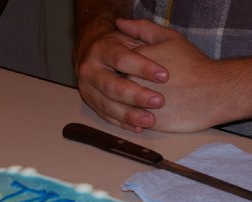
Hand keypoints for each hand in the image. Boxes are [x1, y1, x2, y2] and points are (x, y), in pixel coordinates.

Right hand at [74, 17, 169, 131]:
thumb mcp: (130, 35)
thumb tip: (128, 24)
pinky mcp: (90, 103)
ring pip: (107, 105)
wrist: (92, 54)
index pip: (122, 59)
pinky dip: (122, 124)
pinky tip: (139, 127)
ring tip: (150, 119)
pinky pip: (106, 117)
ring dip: (129, 115)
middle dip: (136, 95)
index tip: (165, 76)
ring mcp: (87, 89)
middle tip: (159, 101)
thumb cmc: (119, 45)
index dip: (143, 68)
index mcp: (101, 49)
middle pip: (112, 86)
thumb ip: (139, 29)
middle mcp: (90, 69)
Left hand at [118, 19, 247, 132]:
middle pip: (114, 84)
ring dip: (129, 103)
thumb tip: (119, 23)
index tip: (136, 69)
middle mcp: (132, 82)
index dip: (124, 65)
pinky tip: (147, 113)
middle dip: (124, 84)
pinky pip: (132, 121)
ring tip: (149, 100)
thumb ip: (142, 29)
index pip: (115, 62)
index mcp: (133, 60)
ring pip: (121, 105)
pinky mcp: (146, 121)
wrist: (213, 92)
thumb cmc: (192, 64)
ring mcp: (138, 104)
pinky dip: (136, 118)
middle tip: (145, 86)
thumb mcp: (170, 38)